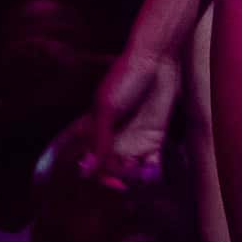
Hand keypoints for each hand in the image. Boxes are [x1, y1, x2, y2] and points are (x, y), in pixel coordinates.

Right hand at [87, 48, 176, 184]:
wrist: (156, 60)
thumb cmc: (125, 78)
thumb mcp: (108, 109)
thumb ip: (98, 140)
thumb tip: (84, 171)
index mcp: (96, 133)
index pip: (95, 164)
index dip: (102, 176)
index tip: (113, 181)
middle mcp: (115, 140)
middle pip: (114, 171)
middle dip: (122, 178)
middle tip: (131, 171)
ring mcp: (135, 140)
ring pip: (133, 171)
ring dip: (137, 177)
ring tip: (143, 171)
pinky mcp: (155, 138)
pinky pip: (152, 163)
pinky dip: (152, 171)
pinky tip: (153, 169)